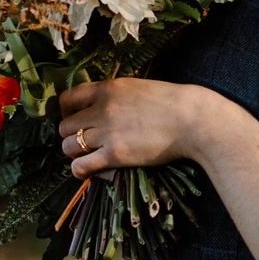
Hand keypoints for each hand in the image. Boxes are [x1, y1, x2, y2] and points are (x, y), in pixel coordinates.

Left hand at [59, 79, 217, 178]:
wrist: (194, 120)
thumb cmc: (173, 103)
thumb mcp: (139, 87)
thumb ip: (116, 94)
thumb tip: (102, 104)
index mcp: (107, 89)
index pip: (67, 98)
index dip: (67, 111)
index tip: (76, 119)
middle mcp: (102, 109)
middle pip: (64, 126)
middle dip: (71, 135)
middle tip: (84, 141)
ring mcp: (107, 133)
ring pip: (68, 146)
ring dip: (74, 153)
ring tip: (88, 156)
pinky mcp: (115, 155)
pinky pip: (80, 166)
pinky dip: (79, 171)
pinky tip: (87, 171)